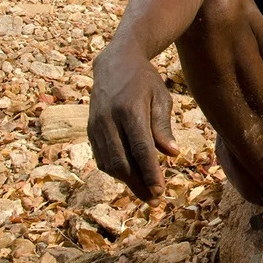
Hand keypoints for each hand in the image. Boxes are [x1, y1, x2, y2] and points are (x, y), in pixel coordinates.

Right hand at [88, 48, 179, 204]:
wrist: (115, 62)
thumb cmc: (145, 81)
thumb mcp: (161, 98)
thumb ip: (163, 126)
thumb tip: (172, 154)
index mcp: (130, 110)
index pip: (141, 148)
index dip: (150, 172)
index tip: (159, 191)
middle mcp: (109, 119)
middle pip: (122, 161)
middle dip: (138, 184)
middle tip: (154, 199)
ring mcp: (96, 125)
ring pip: (109, 163)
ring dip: (127, 181)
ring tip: (145, 192)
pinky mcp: (90, 129)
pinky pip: (101, 157)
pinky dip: (115, 170)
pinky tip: (130, 176)